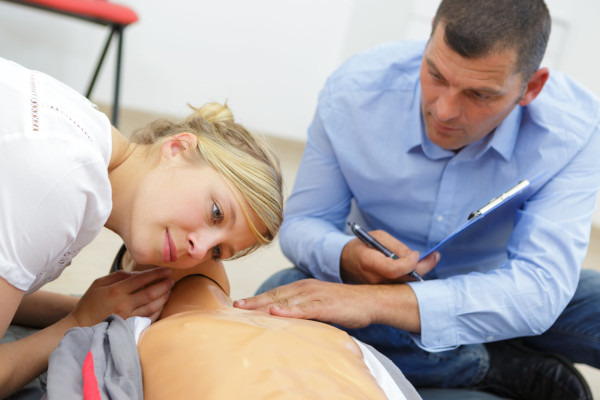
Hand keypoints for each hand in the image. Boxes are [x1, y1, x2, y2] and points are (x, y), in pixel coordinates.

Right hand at [69, 267, 173, 325]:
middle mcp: (123, 304)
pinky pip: (149, 318)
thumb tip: (137, 273)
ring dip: (164, 297)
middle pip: (150, 292)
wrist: (80, 328)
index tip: (167, 270)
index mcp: (116, 290)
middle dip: (164, 284)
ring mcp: (128, 317)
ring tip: (170, 290)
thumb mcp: (98, 284)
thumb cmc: (89, 304)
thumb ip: (118, 276)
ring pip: (152, 306)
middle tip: (171, 279)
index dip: (156, 273)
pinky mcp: (130, 328)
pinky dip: (158, 310)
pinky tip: (162, 304)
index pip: (141, 279)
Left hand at [235, 279, 379, 328]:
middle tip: (235, 307)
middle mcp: (306, 288)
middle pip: (275, 296)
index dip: (256, 299)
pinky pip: (305, 308)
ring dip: (265, 305)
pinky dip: (289, 310)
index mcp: (302, 288)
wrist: (370, 301)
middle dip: (254, 301)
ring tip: (246, 309)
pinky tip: (276, 313)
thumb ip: (302, 311)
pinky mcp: (326, 305)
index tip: (238, 305)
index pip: (275, 294)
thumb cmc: (343, 305)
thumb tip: (285, 321)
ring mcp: (315, 295)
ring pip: (286, 301)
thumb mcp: (318, 306)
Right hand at [341, 230, 438, 283]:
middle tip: (435, 256)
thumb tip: (413, 257)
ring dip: (419, 272)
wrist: (346, 262)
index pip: (393, 269)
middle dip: (423, 268)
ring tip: (430, 258)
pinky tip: (418, 267)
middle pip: (404, 279)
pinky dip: (412, 277)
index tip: (416, 253)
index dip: (409, 263)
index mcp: (369, 262)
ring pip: (405, 284)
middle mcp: (374, 279)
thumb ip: (395, 247)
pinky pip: (402, 286)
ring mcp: (378, 289)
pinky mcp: (383, 292)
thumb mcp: (377, 237)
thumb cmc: (362, 246)